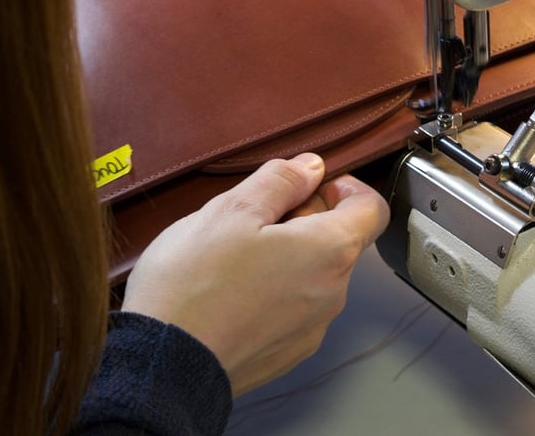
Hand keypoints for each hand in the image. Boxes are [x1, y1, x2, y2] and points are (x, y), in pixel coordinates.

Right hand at [121, 153, 389, 395]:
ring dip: (285, 257)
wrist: (164, 366)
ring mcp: (311, 329)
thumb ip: (280, 181)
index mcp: (329, 252)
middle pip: (338, 242)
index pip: (371, 209)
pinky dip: (271, 292)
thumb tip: (310, 167)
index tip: (305, 186)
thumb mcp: (231, 210)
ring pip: (312, 276)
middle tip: (251, 219)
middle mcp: (332, 294)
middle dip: (302, 220)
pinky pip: (292, 309)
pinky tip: (229, 292)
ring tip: (231, 258)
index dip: (343, 188)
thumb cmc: (194, 284)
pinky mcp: (286, 354)